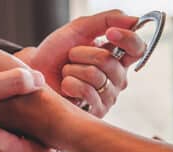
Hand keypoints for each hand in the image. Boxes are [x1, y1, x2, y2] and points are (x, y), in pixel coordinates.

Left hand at [15, 10, 145, 116]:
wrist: (35, 72)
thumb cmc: (55, 53)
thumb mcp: (80, 28)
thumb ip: (108, 20)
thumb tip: (134, 20)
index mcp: (117, 57)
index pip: (137, 49)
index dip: (127, 39)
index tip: (110, 33)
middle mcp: (117, 78)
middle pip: (110, 61)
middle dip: (83, 54)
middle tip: (71, 56)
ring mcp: (108, 96)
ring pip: (97, 76)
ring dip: (73, 69)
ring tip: (66, 72)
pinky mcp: (96, 111)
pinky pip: (87, 92)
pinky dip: (70, 84)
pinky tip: (65, 86)